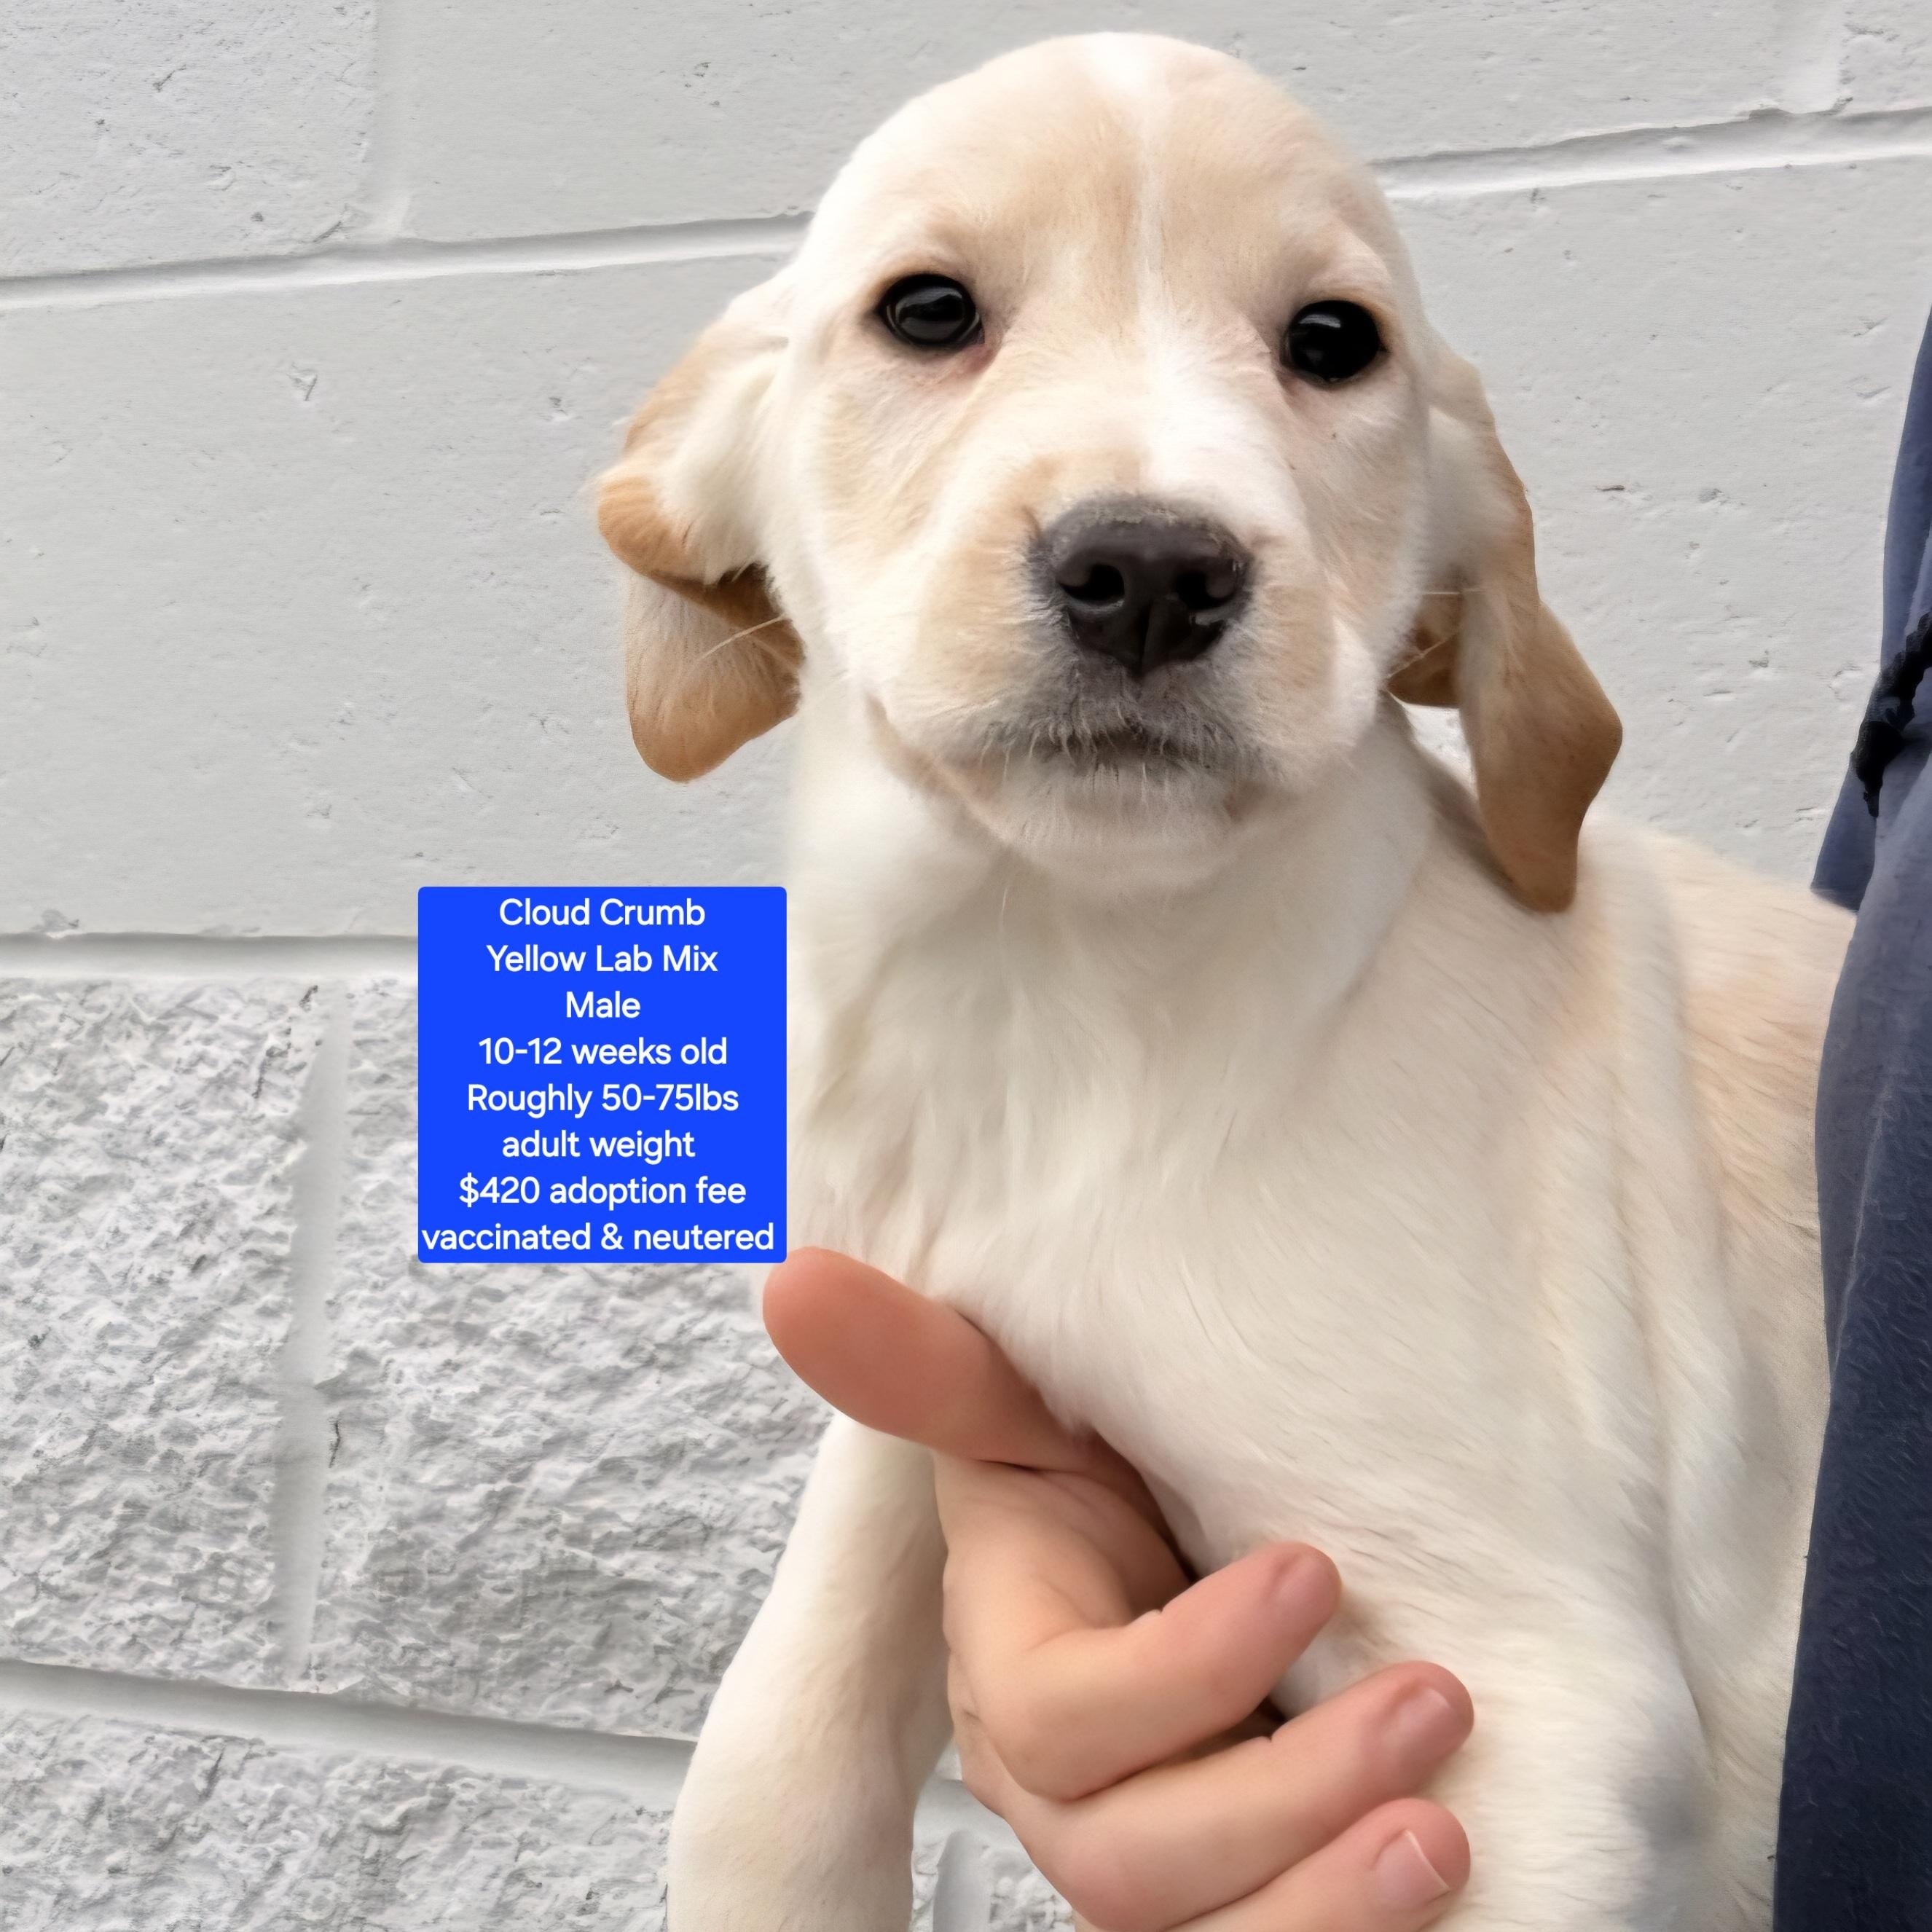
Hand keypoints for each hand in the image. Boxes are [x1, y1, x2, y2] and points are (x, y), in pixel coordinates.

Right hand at [764, 1248, 1473, 1931]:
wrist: (1180, 1519)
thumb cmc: (1100, 1454)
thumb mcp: (1026, 1399)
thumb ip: (922, 1362)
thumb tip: (790, 1279)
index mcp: (1008, 1668)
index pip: (1060, 1715)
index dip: (1184, 1669)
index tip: (1315, 1566)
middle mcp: (1062, 1790)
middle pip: (1129, 1862)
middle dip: (1285, 1804)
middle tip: (1428, 1703)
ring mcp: (1147, 1853)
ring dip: (1329, 1903)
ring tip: (1442, 1830)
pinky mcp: (1232, 1891)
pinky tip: (1433, 1875)